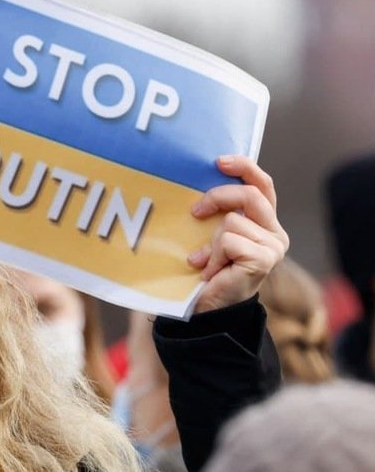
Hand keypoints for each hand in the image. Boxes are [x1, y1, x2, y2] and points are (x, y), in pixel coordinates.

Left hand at [188, 155, 288, 312]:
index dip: (244, 167)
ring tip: (206, 262)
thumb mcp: (213, 234)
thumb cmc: (207, 271)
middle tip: (195, 212)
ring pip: (233, 220)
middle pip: (249, 195)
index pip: (262, 184)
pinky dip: (211, 255)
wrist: (207, 309)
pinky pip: (228, 240)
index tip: (219, 161)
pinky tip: (209, 272)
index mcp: (266, 223)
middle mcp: (275, 234)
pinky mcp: (263, 260)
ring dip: (211, 242)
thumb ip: (219, 212)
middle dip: (217, 197)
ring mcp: (273, 247)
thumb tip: (200, 184)